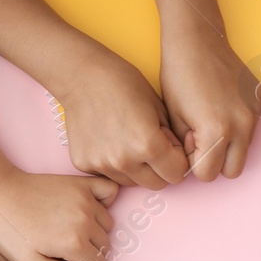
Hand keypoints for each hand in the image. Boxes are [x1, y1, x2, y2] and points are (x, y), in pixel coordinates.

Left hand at [0, 170, 118, 260]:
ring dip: (95, 229)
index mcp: (73, 244)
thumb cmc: (12, 232)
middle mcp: (85, 221)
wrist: (1, 195)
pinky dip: (105, 200)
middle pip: (104, 246)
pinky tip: (89, 208)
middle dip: (89, 251)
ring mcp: (85, 200)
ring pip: (108, 224)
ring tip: (72, 228)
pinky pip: (110, 191)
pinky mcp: (82, 184)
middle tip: (65, 246)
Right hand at [57, 49, 189, 189]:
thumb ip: (170, 138)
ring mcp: (102, 165)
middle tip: (151, 148)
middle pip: (156, 184)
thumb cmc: (123, 83)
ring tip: (128, 142)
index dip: (178, 161)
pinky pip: (108, 175)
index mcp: (149, 145)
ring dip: (136, 169)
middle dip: (160, 170)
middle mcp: (125, 161)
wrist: (82, 76)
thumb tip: (173, 157)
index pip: (177, 174)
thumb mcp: (159, 107)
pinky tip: (108, 141)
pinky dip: (113, 164)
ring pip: (132, 182)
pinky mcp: (84, 164)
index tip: (171, 149)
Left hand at [159, 28, 260, 180]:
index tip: (187, 144)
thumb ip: (186, 148)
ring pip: (244, 149)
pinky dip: (238, 123)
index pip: (207, 175)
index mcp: (217, 131)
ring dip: (228, 144)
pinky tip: (222, 104)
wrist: (197, 40)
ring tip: (209, 120)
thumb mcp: (173, 119)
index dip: (193, 164)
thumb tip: (196, 160)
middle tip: (199, 141)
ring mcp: (255, 113)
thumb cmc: (178, 76)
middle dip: (215, 162)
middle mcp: (242, 125)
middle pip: (233, 171)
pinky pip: (251, 126)